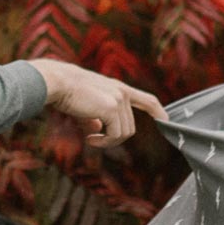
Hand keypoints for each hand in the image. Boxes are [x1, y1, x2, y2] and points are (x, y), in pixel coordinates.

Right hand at [28, 59, 167, 147]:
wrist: (57, 82)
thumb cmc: (67, 92)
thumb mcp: (85, 105)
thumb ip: (94, 117)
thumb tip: (96, 130)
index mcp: (118, 88)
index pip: (146, 100)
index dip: (158, 111)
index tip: (166, 121)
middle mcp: (122, 93)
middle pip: (130, 128)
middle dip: (113, 138)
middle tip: (92, 139)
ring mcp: (119, 99)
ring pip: (123, 134)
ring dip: (107, 141)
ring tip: (90, 138)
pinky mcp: (112, 108)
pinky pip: (115, 135)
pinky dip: (103, 142)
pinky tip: (89, 138)